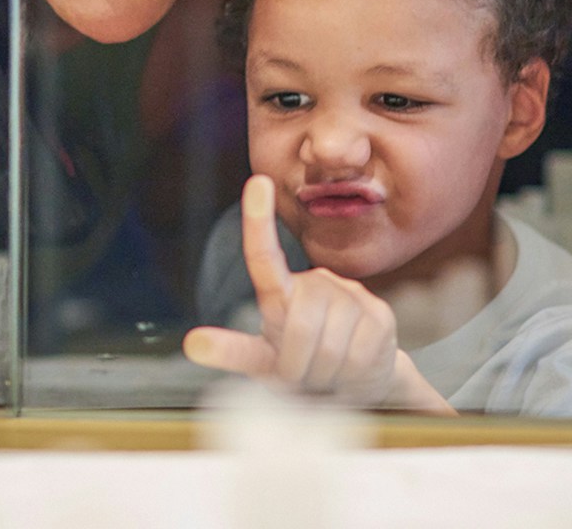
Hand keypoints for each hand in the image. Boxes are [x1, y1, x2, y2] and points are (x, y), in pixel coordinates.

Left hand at [183, 175, 452, 411]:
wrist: (359, 388)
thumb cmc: (302, 372)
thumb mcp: (264, 365)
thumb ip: (233, 352)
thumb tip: (192, 344)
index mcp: (281, 294)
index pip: (265, 257)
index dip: (259, 221)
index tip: (258, 182)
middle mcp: (315, 285)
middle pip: (297, 326)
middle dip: (296, 367)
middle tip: (300, 379)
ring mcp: (350, 297)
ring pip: (328, 346)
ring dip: (323, 377)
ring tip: (325, 377)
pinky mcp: (379, 316)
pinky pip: (358, 355)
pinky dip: (349, 378)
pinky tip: (351, 373)